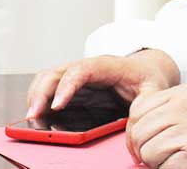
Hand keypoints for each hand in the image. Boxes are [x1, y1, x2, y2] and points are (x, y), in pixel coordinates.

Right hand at [24, 50, 179, 119]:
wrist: (147, 70)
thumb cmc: (148, 78)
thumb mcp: (154, 89)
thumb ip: (147, 102)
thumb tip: (136, 121)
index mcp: (106, 66)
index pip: (80, 71)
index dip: (66, 87)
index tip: (57, 106)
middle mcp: (86, 69)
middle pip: (55, 74)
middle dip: (41, 93)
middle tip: (33, 115)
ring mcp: (76, 79)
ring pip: (47, 80)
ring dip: (36, 97)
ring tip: (32, 119)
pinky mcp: (72, 91)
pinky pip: (50, 92)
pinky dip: (40, 103)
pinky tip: (37, 118)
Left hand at [128, 85, 186, 168]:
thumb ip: (180, 109)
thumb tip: (150, 127)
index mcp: (186, 93)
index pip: (139, 108)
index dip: (136, 130)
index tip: (143, 143)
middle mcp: (185, 107)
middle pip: (139, 131)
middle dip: (142, 150)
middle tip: (154, 161)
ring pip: (148, 151)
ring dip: (156, 164)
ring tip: (175, 164)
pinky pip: (166, 167)